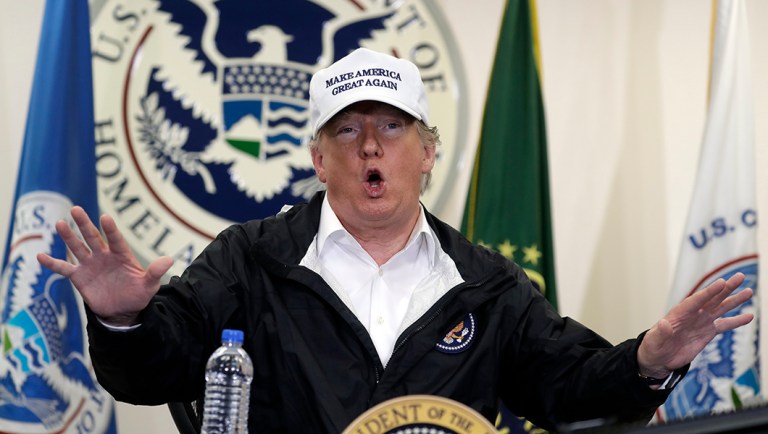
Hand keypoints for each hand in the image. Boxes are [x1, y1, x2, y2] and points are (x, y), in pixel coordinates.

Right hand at [36, 206, 172, 325]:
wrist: (122, 311)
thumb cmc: (137, 294)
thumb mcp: (149, 286)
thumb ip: (155, 273)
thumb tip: (169, 260)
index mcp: (122, 255)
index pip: (115, 239)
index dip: (110, 229)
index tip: (105, 218)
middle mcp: (104, 256)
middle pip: (93, 237)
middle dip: (85, 224)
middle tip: (76, 209)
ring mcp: (90, 265)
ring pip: (78, 247)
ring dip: (69, 237)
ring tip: (60, 223)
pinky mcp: (79, 277)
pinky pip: (64, 268)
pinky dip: (52, 263)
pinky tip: (39, 256)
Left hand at [637, 272, 753, 377]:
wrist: (659, 358)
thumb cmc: (653, 346)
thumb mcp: (654, 340)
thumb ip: (661, 332)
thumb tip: (663, 323)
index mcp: (679, 313)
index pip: (696, 300)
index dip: (709, 292)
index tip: (721, 283)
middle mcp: (693, 314)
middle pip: (712, 299)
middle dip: (726, 288)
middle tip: (740, 277)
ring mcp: (702, 322)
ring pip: (721, 308)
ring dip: (734, 300)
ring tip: (749, 291)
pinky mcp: (708, 332)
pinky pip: (725, 325)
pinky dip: (737, 321)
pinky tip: (749, 316)